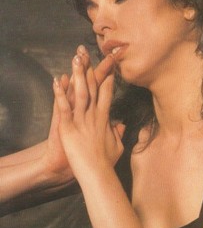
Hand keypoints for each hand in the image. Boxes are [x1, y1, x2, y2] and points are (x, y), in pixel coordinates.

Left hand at [52, 52, 124, 180]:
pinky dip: (60, 93)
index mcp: (105, 118)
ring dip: (78, 74)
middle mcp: (95, 115)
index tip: (107, 65)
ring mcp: (82, 120)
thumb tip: (122, 126)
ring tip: (76, 58)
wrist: (97, 174)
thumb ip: (118, 133)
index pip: (107, 93)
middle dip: (91, 68)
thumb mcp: (117, 146)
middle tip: (87, 53)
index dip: (106, 77)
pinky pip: (64, 107)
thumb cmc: (106, 162)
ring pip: (81, 92)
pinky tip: (56, 81)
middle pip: (94, 87)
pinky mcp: (69, 127)